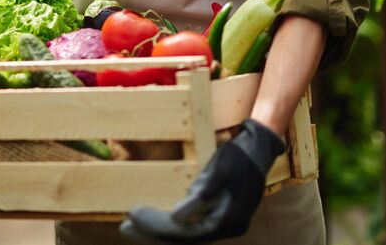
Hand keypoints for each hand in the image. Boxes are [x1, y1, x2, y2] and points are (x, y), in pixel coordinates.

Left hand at [119, 119, 286, 242]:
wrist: (260, 149)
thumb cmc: (239, 155)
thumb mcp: (221, 169)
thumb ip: (202, 194)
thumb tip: (177, 217)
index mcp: (227, 221)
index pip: (185, 234)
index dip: (157, 227)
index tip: (133, 213)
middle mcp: (225, 229)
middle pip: (183, 241)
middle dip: (152, 234)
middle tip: (125, 225)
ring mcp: (221, 226)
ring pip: (184, 238)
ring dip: (157, 234)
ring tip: (131, 227)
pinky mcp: (216, 218)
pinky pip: (189, 230)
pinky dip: (169, 228)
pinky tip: (152, 222)